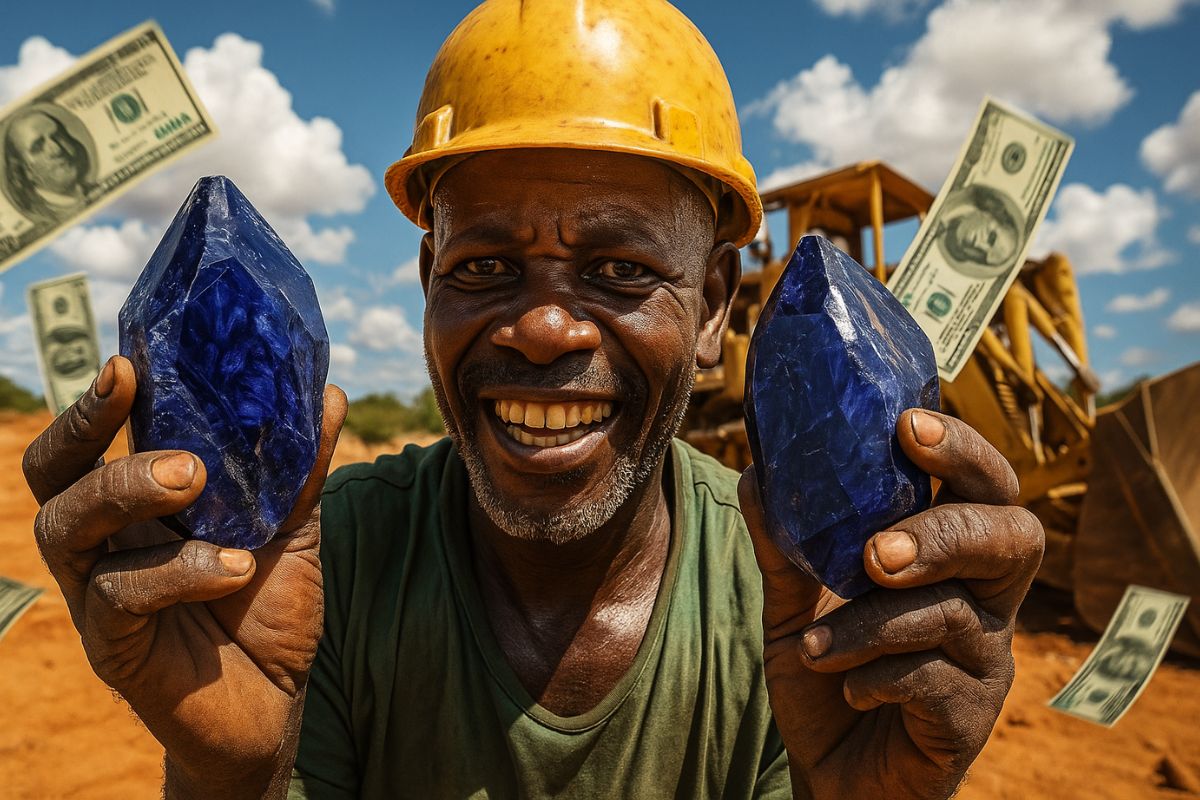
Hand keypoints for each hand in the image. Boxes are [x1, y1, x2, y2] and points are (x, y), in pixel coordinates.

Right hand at [23, 356, 346, 797]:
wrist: (275, 703)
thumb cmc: (267, 608)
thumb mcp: (293, 530)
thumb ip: (302, 468)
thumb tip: (331, 393)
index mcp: (136, 507)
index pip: (93, 441)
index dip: (98, 400)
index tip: (129, 360)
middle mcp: (104, 543)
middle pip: (52, 473)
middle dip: (85, 429)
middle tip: (139, 398)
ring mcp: (99, 595)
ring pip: (68, 527)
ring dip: (126, 489)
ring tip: (194, 477)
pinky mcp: (113, 646)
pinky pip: (121, 597)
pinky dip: (179, 570)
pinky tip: (235, 565)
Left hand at [739, 409, 1043, 799]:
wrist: (831, 767)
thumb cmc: (828, 670)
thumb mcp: (793, 603)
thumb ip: (783, 545)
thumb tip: (756, 474)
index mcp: (951, 555)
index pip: (985, 486)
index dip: (961, 450)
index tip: (908, 427)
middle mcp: (985, 599)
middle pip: (1014, 537)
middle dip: (945, 533)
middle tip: (875, 553)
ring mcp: (987, 658)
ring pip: (954, 613)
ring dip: (873, 624)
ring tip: (814, 645)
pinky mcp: (973, 716)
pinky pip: (936, 681)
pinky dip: (877, 677)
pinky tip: (846, 686)